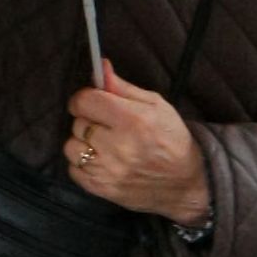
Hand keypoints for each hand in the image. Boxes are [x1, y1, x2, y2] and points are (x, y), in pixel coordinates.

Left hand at [65, 59, 210, 225]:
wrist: (185, 182)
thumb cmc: (171, 138)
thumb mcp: (155, 105)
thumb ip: (123, 87)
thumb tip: (100, 67)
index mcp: (133, 120)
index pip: (84, 101)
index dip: (85, 98)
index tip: (92, 101)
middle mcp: (118, 147)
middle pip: (79, 123)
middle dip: (89, 120)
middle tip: (106, 125)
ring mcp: (108, 171)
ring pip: (71, 147)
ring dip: (83, 143)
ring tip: (102, 144)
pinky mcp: (102, 189)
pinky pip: (74, 169)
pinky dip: (83, 164)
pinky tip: (101, 161)